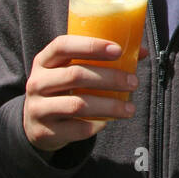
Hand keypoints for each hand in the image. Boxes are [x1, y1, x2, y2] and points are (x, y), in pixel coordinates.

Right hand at [24, 36, 148, 151]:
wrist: (36, 125)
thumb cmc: (63, 90)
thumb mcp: (72, 70)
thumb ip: (102, 60)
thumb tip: (142, 52)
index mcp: (44, 61)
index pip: (63, 45)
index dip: (91, 45)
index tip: (118, 50)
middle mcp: (37, 82)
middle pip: (76, 75)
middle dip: (110, 78)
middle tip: (133, 82)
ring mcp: (38, 108)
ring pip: (78, 105)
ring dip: (109, 106)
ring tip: (129, 108)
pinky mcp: (44, 131)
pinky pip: (76, 128)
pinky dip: (95, 126)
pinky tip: (106, 123)